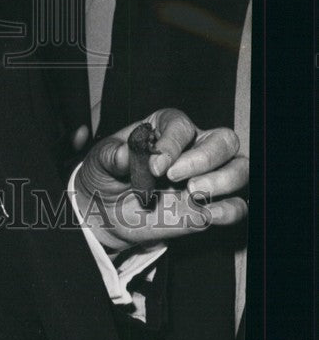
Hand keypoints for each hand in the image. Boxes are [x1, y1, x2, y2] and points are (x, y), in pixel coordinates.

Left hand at [75, 108, 247, 251]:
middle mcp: (192, 147)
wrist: (105, 214)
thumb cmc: (106, 176)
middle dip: (204, 157)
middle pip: (223, 140)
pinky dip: (231, 210)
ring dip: (224, 180)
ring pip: (240, 167)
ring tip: (193, 193)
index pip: (180, 126)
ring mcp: (206, 177)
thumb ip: (111, 156)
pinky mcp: (211, 206)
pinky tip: (208, 214)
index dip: (172, 144)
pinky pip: (239, 205)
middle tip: (175, 177)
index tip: (155, 166)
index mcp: (165, 127)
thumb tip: (126, 154)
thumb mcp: (98, 161)